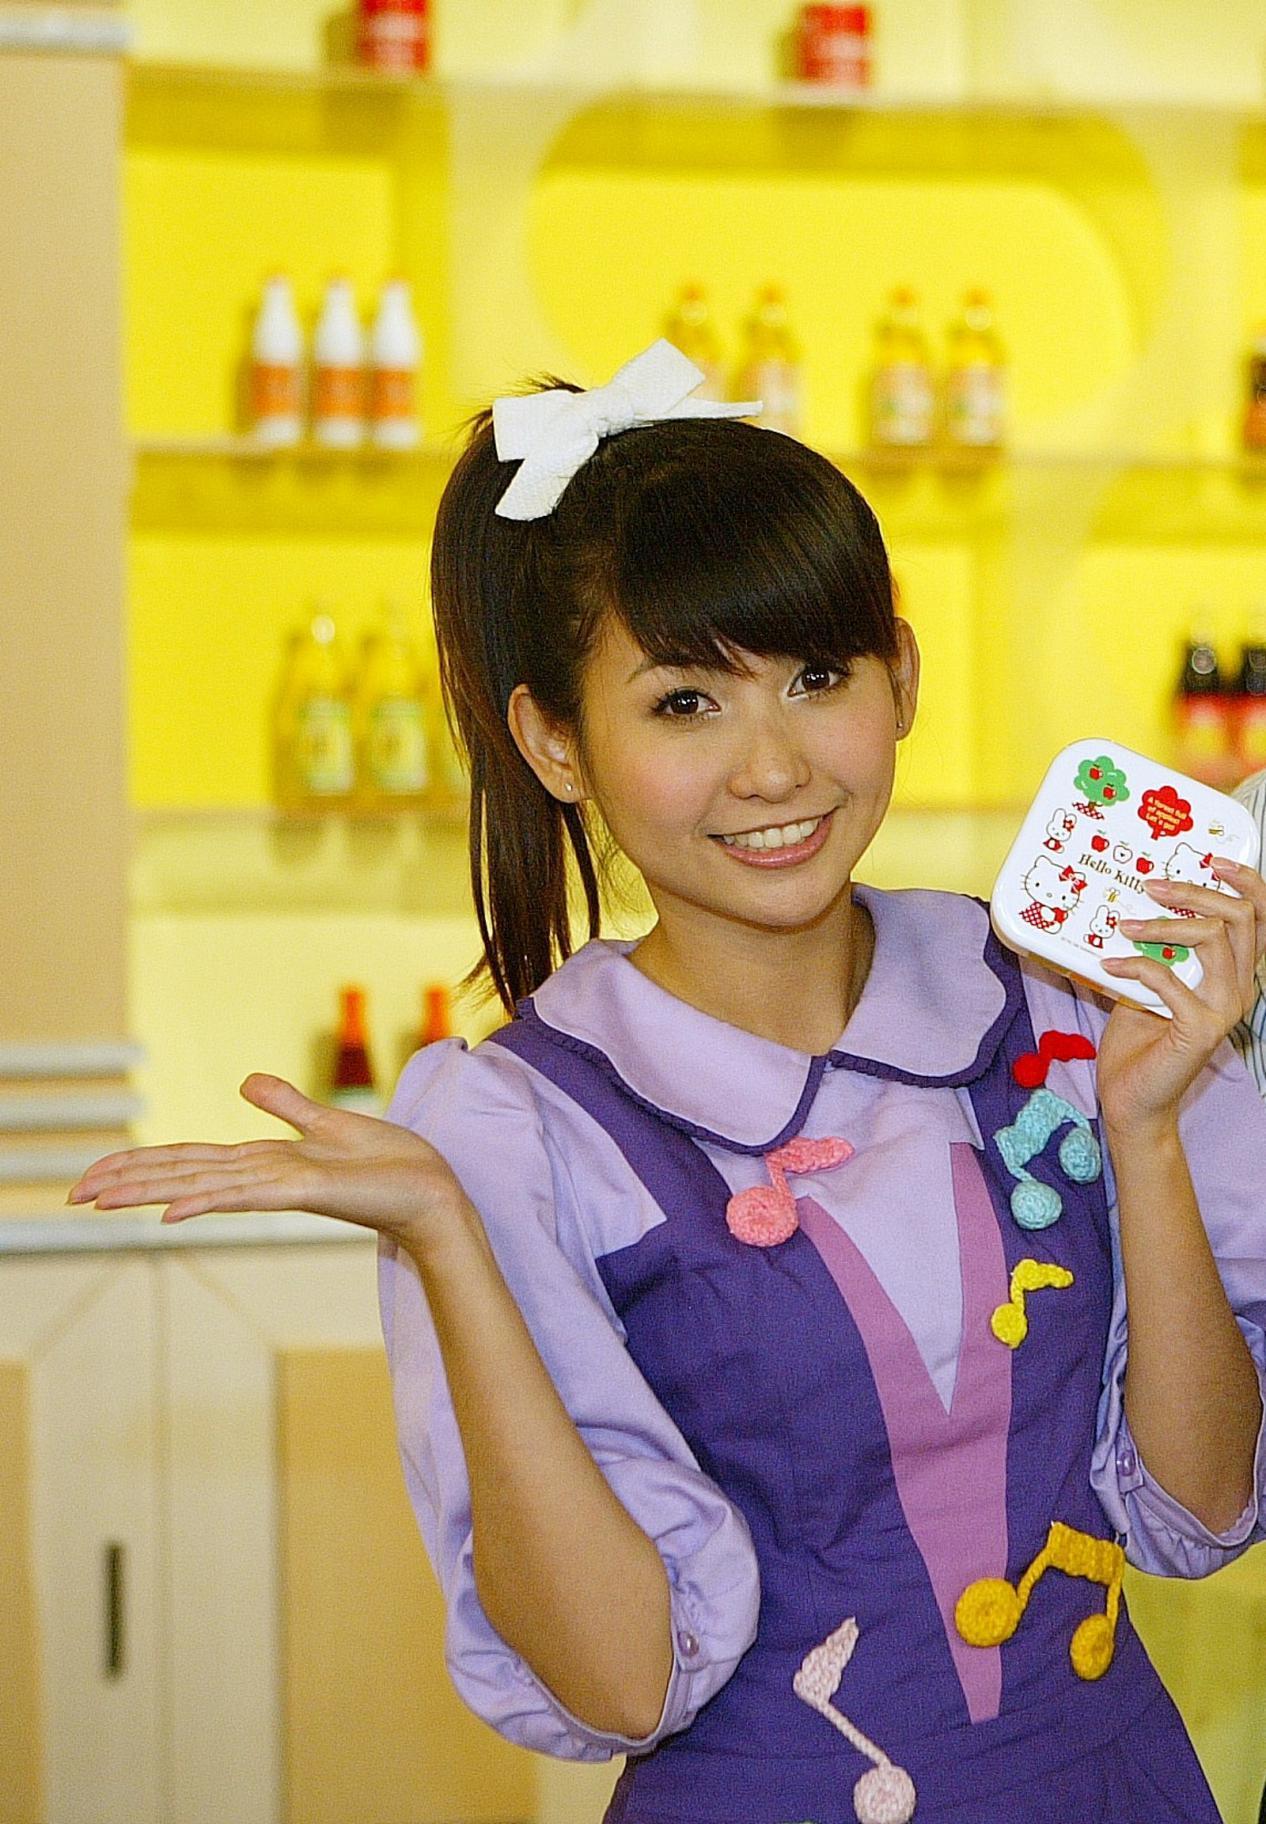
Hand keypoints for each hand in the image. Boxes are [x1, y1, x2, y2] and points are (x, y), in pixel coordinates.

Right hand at [65, 1072, 469, 1252]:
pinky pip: (244, 1196)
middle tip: (73, 1195)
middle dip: (127, 1182)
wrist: (433, 1191)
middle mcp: (262, 1176)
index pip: (190, 1161)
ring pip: (199, 1186)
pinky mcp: (303, 1193)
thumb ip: (288, 1106)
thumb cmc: (391, 1165)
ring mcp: (279, 1187)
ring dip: (148, 1192)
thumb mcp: (332, 1123)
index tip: (94, 1175)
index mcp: (264, 1162)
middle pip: (181, 1175)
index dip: (142, 1164)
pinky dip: (205, 1202)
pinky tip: (169, 1214)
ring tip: (99, 1199)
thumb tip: (245, 1081)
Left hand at [1097, 857, 1265, 1136]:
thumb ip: (1153, 948)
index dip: (1246, 883)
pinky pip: (1170, 978)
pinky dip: (1135, 965)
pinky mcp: (1201, 1029)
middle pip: (1242, 918)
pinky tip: (1108, 965)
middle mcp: (1240, 988)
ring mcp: (1224, 1009)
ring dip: (1164, 924)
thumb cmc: (1140, 1041)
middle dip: (1197, 891)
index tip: (1213, 859)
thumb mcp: (1146, 982)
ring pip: (1214, 939)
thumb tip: (1130, 904)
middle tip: (1154, 885)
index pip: (1259, 919)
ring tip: (1125, 925)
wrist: (1133, 1097)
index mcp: (1234, 974)